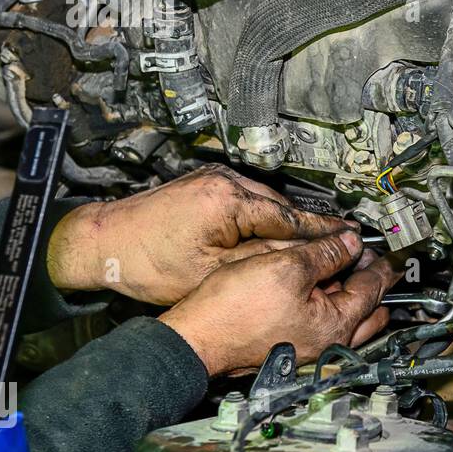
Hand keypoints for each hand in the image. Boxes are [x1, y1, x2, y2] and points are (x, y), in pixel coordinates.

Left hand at [47, 165, 349, 304]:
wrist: (101, 245)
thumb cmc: (148, 264)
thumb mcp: (213, 272)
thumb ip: (263, 260)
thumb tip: (305, 258)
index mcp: (228, 200)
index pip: (290, 217)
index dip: (323, 232)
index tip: (351, 239)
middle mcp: (224, 180)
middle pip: (283, 207)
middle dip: (310, 228)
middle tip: (342, 244)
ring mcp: (214, 178)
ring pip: (267, 203)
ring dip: (287, 223)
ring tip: (313, 244)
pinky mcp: (206, 184)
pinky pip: (248, 200)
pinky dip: (264, 218)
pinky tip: (273, 236)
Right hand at [160, 232, 401, 376]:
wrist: (196, 339)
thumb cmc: (233, 310)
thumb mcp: (286, 266)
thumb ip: (326, 253)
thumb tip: (351, 243)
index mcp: (336, 325)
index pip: (372, 288)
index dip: (379, 261)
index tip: (386, 248)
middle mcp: (328, 344)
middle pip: (367, 309)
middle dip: (370, 280)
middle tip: (366, 256)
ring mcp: (310, 349)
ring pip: (345, 317)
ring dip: (347, 291)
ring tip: (340, 264)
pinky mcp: (291, 347)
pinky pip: (322, 323)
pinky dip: (326, 301)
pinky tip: (312, 283)